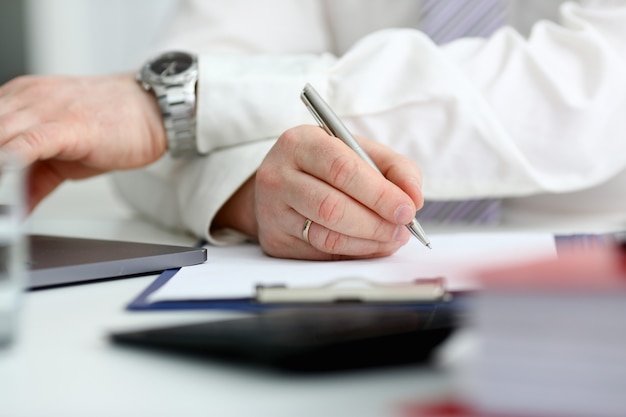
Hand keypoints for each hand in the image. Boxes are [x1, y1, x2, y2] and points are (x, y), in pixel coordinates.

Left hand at [0, 73, 166, 210]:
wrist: (154, 109)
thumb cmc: (113, 124)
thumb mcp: (64, 155)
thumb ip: (33, 179)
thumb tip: (15, 208)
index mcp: (20, 99)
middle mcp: (27, 98)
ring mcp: (47, 109)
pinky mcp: (69, 124)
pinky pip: (29, 142)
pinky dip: (10, 160)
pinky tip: (5, 173)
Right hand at [217, 125, 423, 259]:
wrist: (279, 184)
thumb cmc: (324, 165)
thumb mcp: (357, 150)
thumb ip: (394, 168)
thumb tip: (413, 197)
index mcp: (300, 143)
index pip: (342, 169)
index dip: (379, 193)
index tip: (407, 208)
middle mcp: (279, 176)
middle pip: (332, 207)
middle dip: (376, 222)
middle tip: (402, 228)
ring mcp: (272, 211)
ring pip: (327, 236)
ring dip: (369, 242)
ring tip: (392, 237)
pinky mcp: (275, 240)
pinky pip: (322, 253)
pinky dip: (354, 252)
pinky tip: (370, 244)